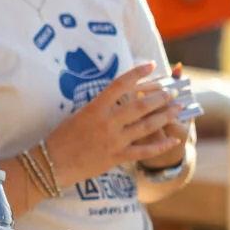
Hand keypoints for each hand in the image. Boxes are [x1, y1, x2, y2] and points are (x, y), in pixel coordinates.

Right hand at [46, 62, 180, 183]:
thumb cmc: (61, 137)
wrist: (52, 164)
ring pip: (146, 126)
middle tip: (173, 92)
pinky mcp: (117, 157)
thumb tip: (118, 99)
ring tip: (178, 108)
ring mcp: (114, 140)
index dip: (138, 73)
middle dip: (160, 97)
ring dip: (165, 116)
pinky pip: (144, 151)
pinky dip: (160, 146)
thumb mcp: (79, 114)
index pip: (121, 84)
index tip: (152, 65)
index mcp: (95, 107)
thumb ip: (99, 107)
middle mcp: (107, 122)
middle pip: (140, 106)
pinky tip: (173, 140)